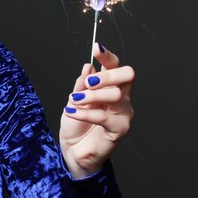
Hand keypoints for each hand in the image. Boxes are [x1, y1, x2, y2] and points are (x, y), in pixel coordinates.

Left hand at [59, 42, 134, 178]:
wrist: (73, 150)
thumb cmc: (75, 125)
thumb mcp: (74, 100)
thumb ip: (81, 84)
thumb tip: (88, 66)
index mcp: (111, 86)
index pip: (116, 65)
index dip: (108, 55)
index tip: (96, 47)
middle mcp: (121, 97)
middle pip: (127, 75)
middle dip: (106, 75)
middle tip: (89, 83)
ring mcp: (123, 113)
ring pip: (115, 94)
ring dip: (91, 96)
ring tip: (74, 100)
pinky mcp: (119, 129)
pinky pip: (103, 116)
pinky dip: (84, 112)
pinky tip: (70, 111)